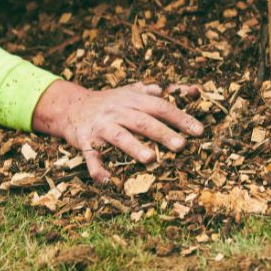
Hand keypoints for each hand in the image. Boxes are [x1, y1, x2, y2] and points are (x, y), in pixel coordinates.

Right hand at [32, 80, 203, 182]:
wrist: (71, 106)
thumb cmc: (113, 102)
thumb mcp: (135, 92)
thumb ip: (164, 93)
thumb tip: (194, 90)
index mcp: (134, 99)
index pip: (161, 107)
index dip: (180, 118)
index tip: (199, 131)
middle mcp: (119, 111)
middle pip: (143, 122)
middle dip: (162, 133)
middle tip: (181, 145)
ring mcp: (101, 126)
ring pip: (119, 137)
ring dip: (134, 148)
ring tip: (150, 160)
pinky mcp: (84, 140)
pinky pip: (90, 156)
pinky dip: (97, 168)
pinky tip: (106, 180)